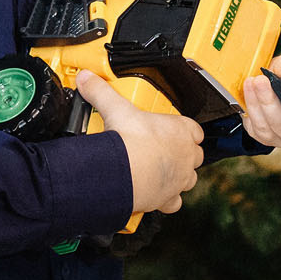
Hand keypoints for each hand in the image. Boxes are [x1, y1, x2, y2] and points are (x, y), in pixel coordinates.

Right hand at [77, 69, 204, 214]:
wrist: (125, 173)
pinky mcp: (169, 198)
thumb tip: (88, 78)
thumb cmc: (130, 142)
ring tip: (156, 171)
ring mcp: (180, 178)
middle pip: (193, 153)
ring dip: (176, 174)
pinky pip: (174, 201)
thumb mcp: (114, 108)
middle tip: (158, 149)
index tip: (168, 128)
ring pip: (188, 177)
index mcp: (179, 130)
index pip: (192, 128)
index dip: (182, 129)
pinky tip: (153, 193)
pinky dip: (166, 199)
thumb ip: (101, 91)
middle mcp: (185, 154)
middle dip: (179, 152)